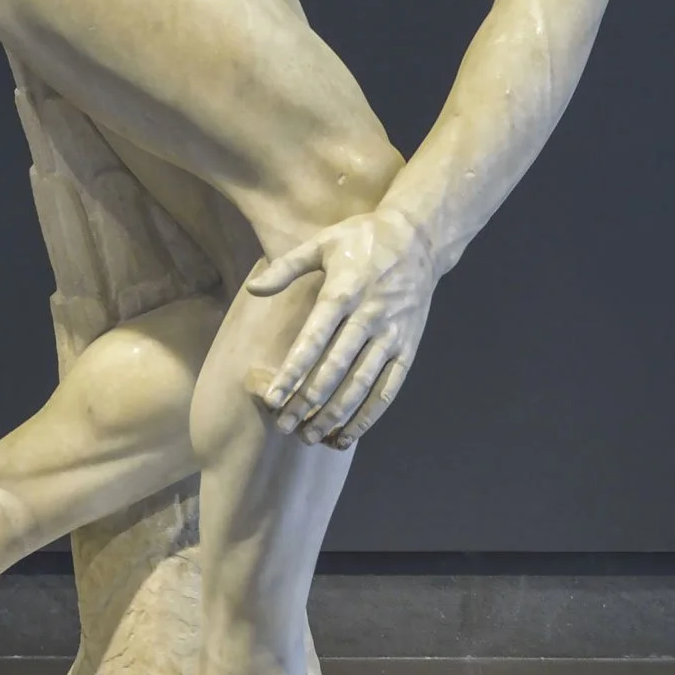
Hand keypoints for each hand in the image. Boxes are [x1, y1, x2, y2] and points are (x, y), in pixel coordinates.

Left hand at [245, 203, 435, 447]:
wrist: (420, 238)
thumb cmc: (363, 239)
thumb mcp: (322, 242)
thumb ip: (286, 267)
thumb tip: (254, 290)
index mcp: (343, 291)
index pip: (314, 339)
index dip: (293, 371)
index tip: (274, 398)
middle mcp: (369, 316)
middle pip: (335, 368)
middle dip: (308, 402)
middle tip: (285, 426)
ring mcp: (392, 334)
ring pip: (362, 384)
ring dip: (336, 414)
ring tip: (311, 436)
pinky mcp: (409, 347)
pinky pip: (389, 388)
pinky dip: (369, 415)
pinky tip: (348, 434)